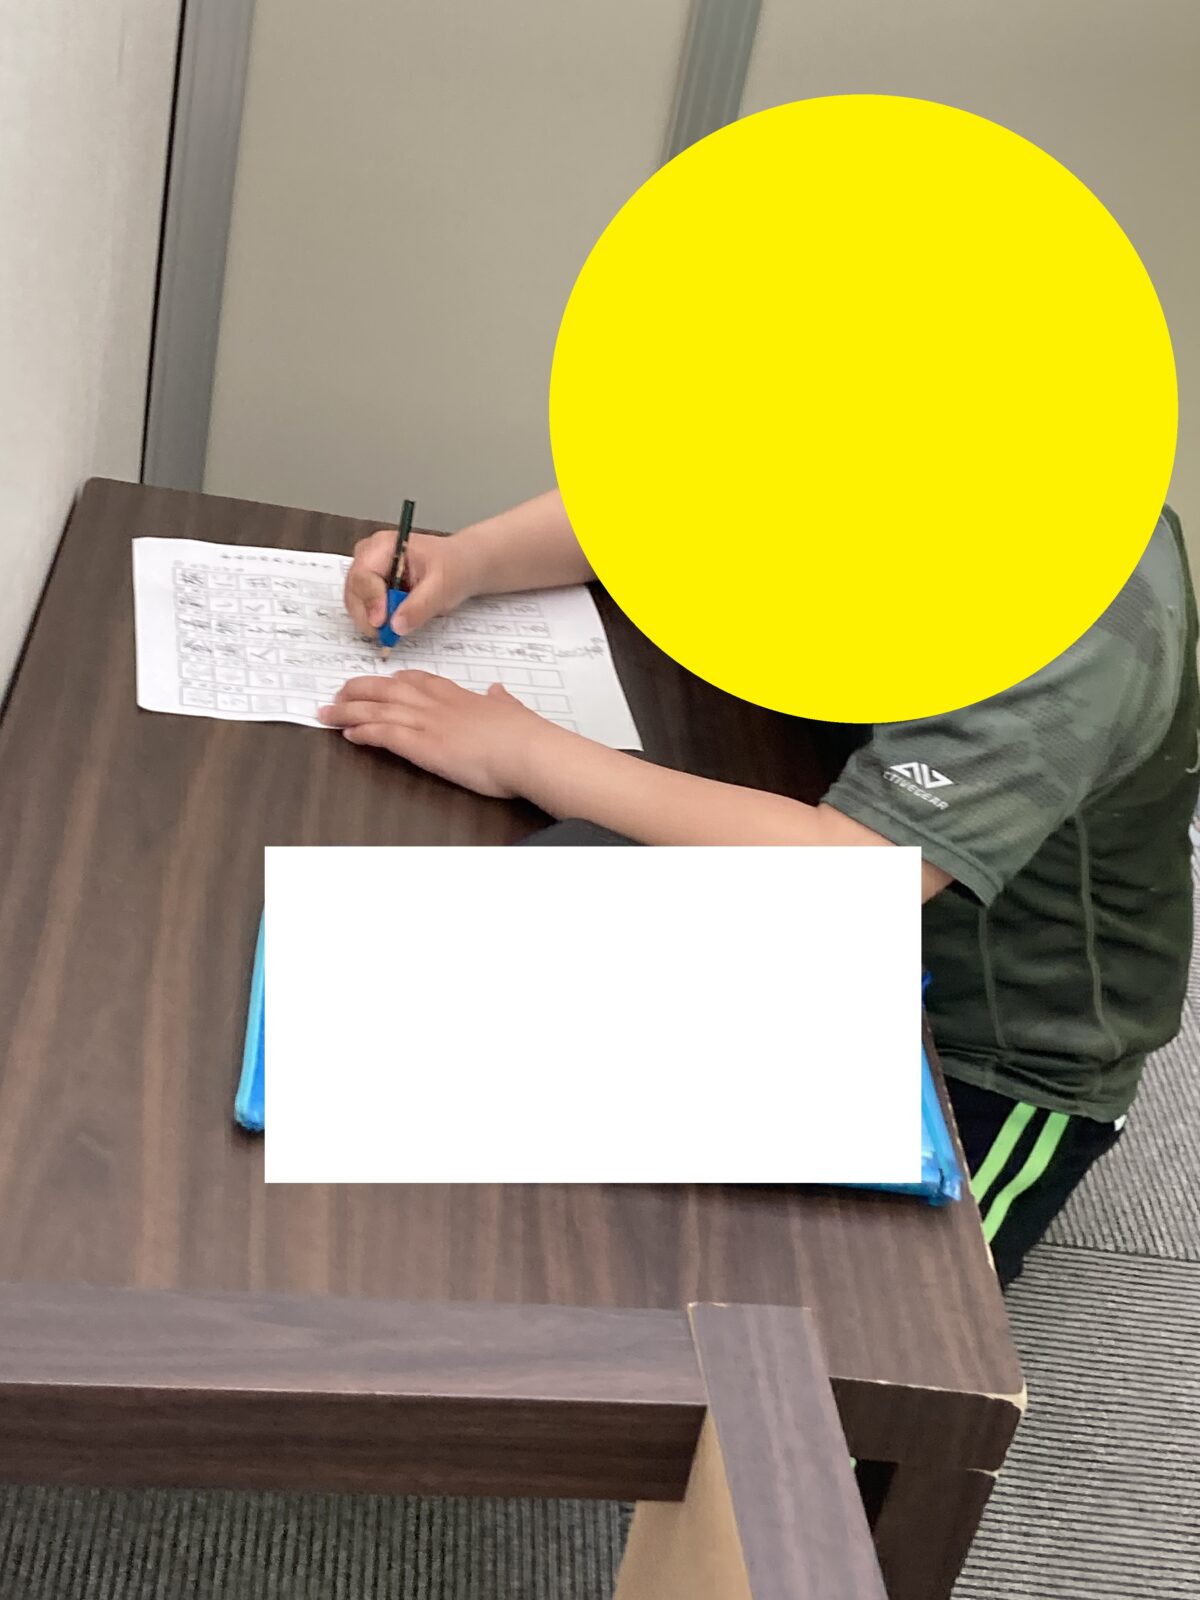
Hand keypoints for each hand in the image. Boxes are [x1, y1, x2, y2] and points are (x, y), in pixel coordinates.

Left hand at [318, 671, 562, 797]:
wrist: (527, 750)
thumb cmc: (524, 735)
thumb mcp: (511, 709)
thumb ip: (501, 700)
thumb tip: (498, 692)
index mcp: (457, 695)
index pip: (416, 680)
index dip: (392, 680)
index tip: (378, 682)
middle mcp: (436, 703)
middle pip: (387, 689)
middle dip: (358, 689)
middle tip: (338, 693)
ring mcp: (427, 723)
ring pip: (377, 708)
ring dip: (348, 711)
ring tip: (327, 713)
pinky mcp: (422, 746)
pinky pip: (383, 734)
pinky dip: (362, 731)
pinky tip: (347, 734)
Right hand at [344, 528, 482, 636]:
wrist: (462, 566)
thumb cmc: (453, 567)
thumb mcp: (442, 586)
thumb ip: (420, 606)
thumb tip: (396, 626)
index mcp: (384, 546)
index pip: (364, 575)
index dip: (371, 601)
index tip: (382, 622)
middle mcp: (369, 556)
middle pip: (354, 590)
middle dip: (367, 616)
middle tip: (386, 635)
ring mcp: (368, 572)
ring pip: (355, 602)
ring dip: (370, 621)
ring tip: (393, 630)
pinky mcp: (372, 587)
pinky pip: (364, 609)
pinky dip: (376, 621)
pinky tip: (393, 625)